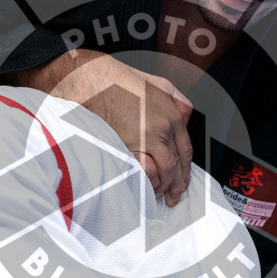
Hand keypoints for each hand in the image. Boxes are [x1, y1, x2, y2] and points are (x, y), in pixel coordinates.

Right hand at [6, 49, 193, 205]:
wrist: (91, 79)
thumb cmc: (116, 79)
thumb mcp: (156, 82)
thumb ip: (174, 98)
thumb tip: (185, 114)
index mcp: (171, 114)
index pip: (185, 150)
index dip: (184, 170)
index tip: (181, 182)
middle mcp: (163, 128)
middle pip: (175, 164)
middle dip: (175, 185)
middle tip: (172, 197)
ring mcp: (146, 138)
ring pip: (162, 171)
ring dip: (159, 186)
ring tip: (154, 194)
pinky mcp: (128, 146)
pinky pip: (143, 172)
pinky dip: (144, 183)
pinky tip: (141, 187)